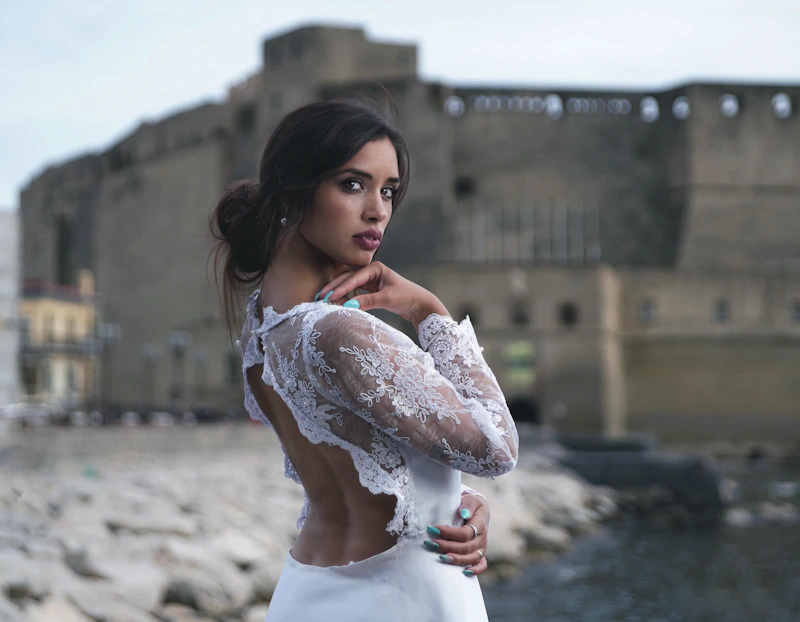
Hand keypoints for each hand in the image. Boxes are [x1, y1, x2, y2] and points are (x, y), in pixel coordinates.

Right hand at [316, 261, 447, 326]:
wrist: (420, 305)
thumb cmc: (407, 298)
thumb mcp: (387, 299)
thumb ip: (367, 302)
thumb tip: (347, 306)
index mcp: (376, 268)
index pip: (354, 278)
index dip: (341, 288)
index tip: (329, 297)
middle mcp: (371, 272)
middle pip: (348, 279)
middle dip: (334, 288)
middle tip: (320, 297)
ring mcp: (370, 281)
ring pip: (349, 285)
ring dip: (337, 292)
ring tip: (324, 300)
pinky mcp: (371, 290)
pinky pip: (354, 292)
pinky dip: (345, 297)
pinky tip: (336, 302)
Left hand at [424, 492, 489, 576]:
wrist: (478, 510)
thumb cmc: (471, 504)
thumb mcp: (471, 499)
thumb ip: (468, 504)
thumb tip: (463, 513)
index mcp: (480, 524)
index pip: (465, 533)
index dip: (449, 533)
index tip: (434, 529)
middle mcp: (482, 538)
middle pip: (466, 547)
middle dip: (447, 546)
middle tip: (431, 544)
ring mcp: (482, 547)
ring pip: (471, 558)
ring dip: (456, 559)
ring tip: (441, 558)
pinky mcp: (481, 553)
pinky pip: (481, 565)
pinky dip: (475, 570)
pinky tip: (464, 572)